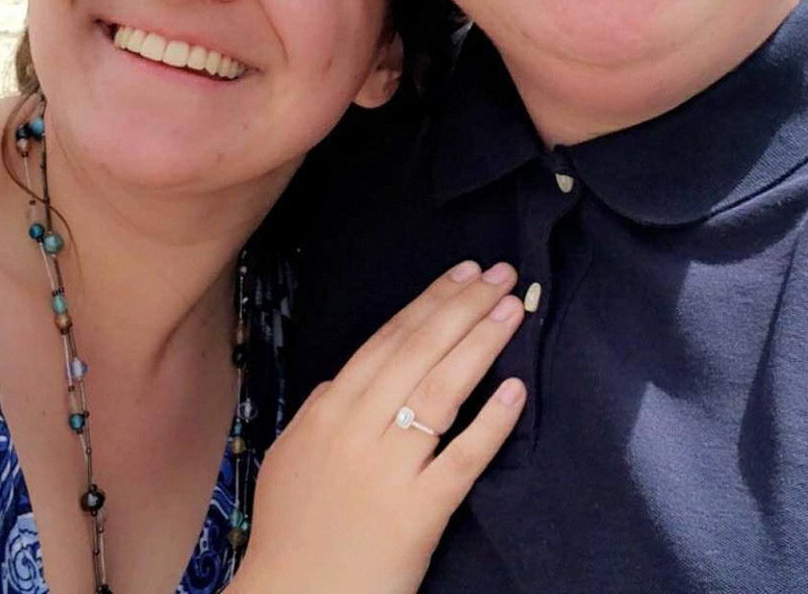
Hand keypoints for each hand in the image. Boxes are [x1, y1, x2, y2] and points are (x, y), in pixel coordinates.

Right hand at [235, 261, 526, 593]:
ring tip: (513, 311)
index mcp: (327, 412)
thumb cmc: (292, 533)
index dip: (430, 302)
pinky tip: (516, 389)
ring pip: (443, 390)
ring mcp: (389, 470)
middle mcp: (357, 431)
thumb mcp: (290, 457)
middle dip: (464, 307)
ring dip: (482, 343)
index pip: (387, 341)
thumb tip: (345, 378)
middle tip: (502, 274)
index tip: (464, 274)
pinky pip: (464, 457)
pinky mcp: (420, 511)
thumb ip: (320, 412)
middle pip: (419, 352)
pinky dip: (492, 420)